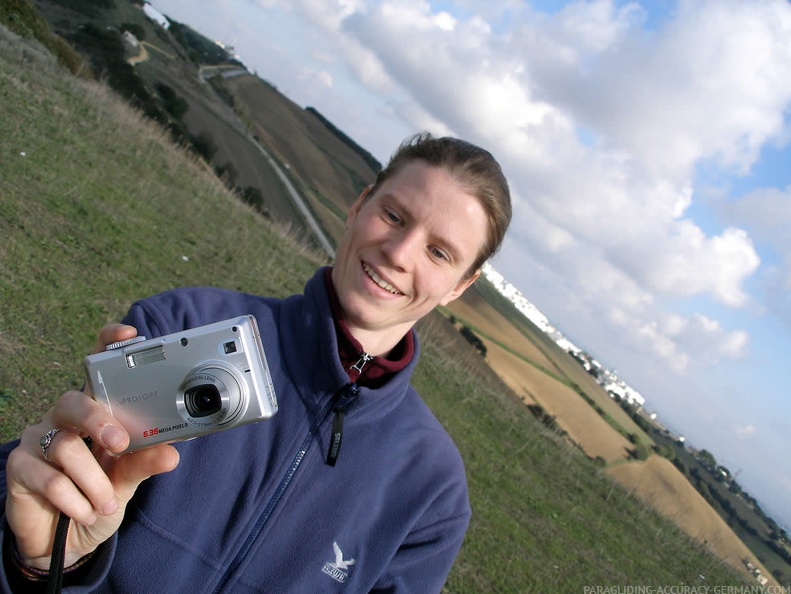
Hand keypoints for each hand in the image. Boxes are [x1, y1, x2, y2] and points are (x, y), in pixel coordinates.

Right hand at [4, 324, 179, 569]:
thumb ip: (145, 463)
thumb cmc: (100, 496)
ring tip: (107, 501)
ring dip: (93, 480)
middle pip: (75, 400)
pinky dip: (73, 498)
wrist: (70, 540)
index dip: (108, 345)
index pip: (97, 368)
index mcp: (95, 411)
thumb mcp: (128, 480)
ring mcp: (39, 439)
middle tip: (120, 443)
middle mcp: (65, 418)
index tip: (129, 334)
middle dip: (100, 421)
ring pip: (66, 445)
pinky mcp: (18, 466)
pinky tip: (84, 510)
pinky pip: (48, 477)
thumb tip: (171, 452)